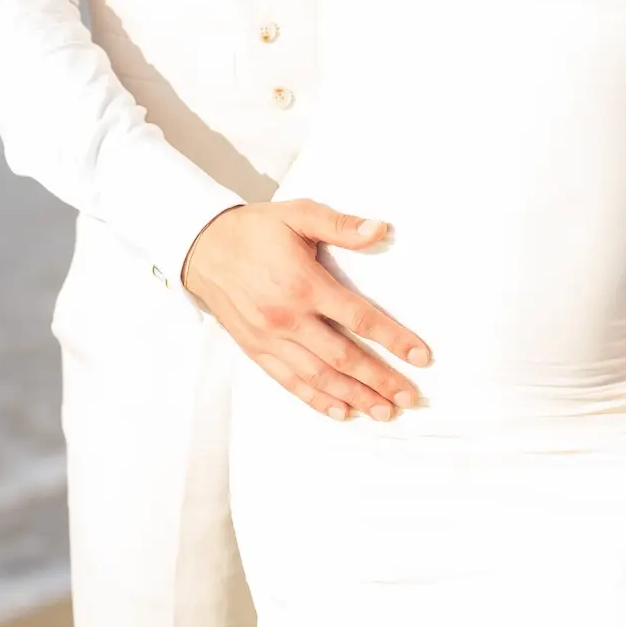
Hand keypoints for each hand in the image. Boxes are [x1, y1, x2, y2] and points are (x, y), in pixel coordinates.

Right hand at [183, 200, 430, 420]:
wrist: (204, 248)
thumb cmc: (256, 230)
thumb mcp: (299, 214)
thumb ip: (340, 225)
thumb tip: (380, 229)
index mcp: (304, 284)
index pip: (359, 318)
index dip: (394, 339)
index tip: (421, 356)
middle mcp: (288, 318)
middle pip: (344, 357)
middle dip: (381, 380)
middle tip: (411, 397)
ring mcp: (271, 339)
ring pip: (320, 377)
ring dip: (355, 397)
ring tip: (385, 411)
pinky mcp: (256, 350)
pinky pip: (290, 382)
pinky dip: (317, 400)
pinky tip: (341, 411)